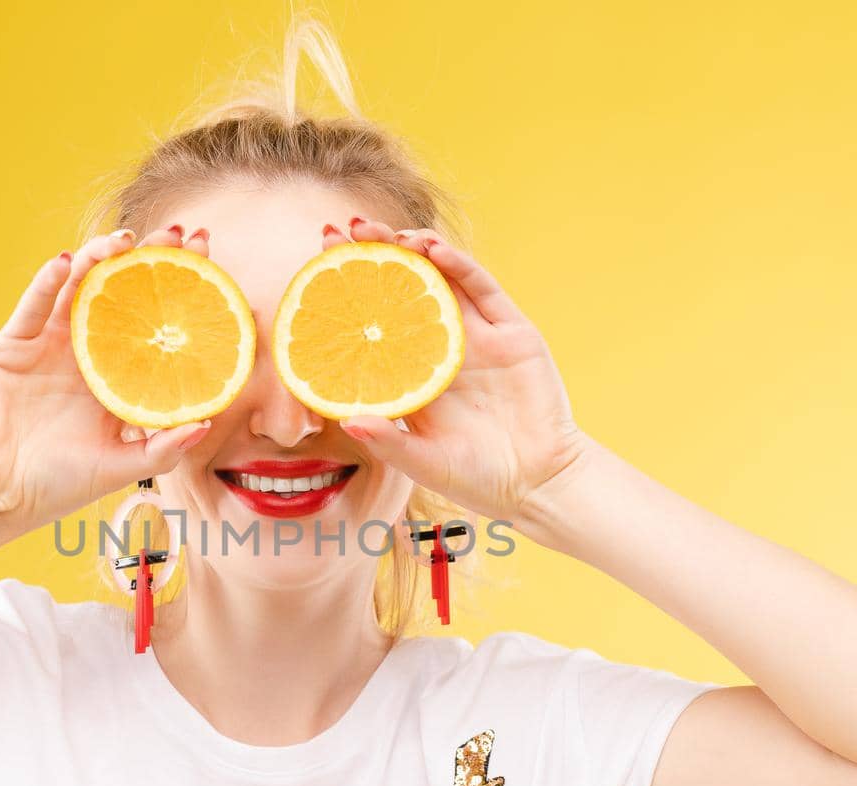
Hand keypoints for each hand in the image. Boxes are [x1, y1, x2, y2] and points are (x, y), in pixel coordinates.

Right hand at [0, 225, 214, 544]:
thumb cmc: (58, 484)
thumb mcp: (119, 468)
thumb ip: (162, 450)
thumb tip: (205, 424)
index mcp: (118, 375)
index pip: (156, 321)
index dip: (182, 289)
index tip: (210, 260)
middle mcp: (87, 351)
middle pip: (123, 292)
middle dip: (151, 259)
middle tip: (179, 233)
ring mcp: (49, 344)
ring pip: (79, 288)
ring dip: (100, 257)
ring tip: (124, 240)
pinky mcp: (14, 344)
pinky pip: (33, 306)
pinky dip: (47, 282)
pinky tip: (67, 261)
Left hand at [323, 217, 588, 527]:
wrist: (538, 485)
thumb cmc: (476, 478)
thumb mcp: (424, 462)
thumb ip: (390, 442)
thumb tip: (348, 422)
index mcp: (413, 372)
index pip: (374, 319)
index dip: (347, 290)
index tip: (318, 262)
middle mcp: (441, 345)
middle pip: (402, 287)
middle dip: (373, 254)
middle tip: (341, 230)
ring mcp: (478, 335)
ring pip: (441, 277)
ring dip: (411, 249)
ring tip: (381, 231)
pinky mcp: (513, 332)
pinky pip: (483, 289)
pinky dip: (458, 264)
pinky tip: (432, 249)